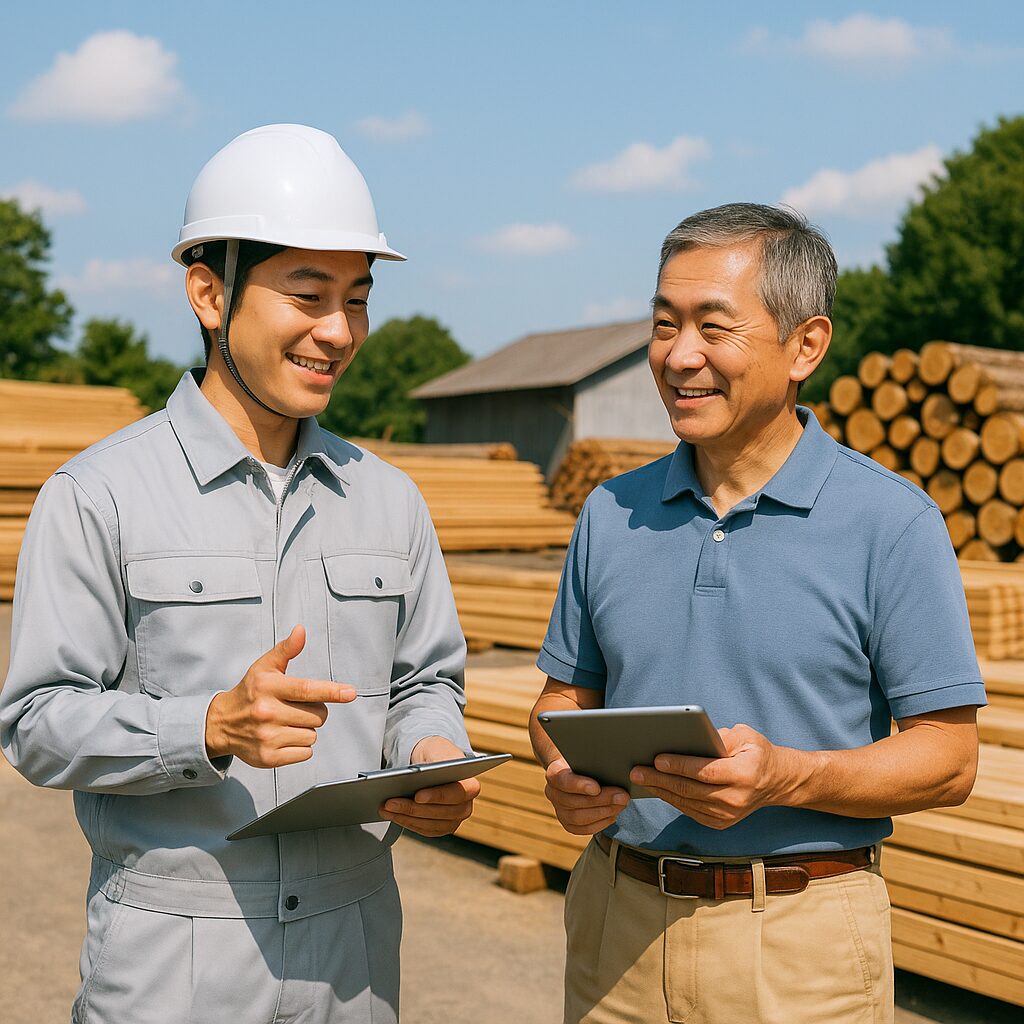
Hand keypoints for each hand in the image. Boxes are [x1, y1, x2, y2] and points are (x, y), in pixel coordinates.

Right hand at [205, 624, 355, 767]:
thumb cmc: (250, 692)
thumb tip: (301, 630)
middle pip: (317, 715)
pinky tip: (283, 737)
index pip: (306, 689)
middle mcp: (266, 712)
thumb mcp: (264, 667)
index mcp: (268, 687)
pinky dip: (299, 747)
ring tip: (286, 723)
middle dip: (314, 712)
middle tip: (294, 708)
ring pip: (312, 735)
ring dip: (305, 730)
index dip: (331, 691)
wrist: (221, 723)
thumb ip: (286, 649)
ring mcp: (266, 737)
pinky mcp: (268, 758)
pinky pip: (305, 753)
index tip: (350, 693)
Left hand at [379, 736, 479, 836]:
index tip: (417, 796)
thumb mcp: (437, 749)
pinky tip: (393, 814)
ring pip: (430, 824)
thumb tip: (421, 773)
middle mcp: (466, 806)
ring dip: (405, 817)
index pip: (457, 794)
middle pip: (440, 813)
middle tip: (390, 802)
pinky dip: (407, 822)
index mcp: (470, 785)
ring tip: (386, 808)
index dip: (437, 796)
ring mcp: (455, 820)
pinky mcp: (442, 827)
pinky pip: (424, 830)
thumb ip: (435, 760)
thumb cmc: (436, 755)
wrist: (434, 762)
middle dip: (413, 808)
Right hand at [544, 757, 629, 835]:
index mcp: (554, 773)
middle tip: (623, 796)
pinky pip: (583, 829)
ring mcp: (559, 810)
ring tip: (621, 805)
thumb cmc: (587, 760)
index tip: (597, 788)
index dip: (579, 785)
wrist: (579, 771)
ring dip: (604, 812)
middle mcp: (552, 793)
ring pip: (579, 818)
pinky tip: (614, 814)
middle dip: (602, 800)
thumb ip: (596, 760)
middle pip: (574, 802)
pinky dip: (601, 823)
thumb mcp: (589, 755)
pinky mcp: (568, 824)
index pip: (562, 780)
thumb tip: (615, 768)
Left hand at [629, 724, 794, 829]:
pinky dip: (672, 799)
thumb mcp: (746, 736)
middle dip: (661, 780)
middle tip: (636, 770)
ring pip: (687, 803)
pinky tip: (656, 788)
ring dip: (661, 790)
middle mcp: (736, 800)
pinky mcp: (720, 823)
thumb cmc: (757, 753)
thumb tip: (689, 738)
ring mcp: (728, 815)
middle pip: (691, 790)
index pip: (706, 772)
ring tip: (640, 778)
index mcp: (744, 776)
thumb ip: (720, 737)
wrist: (777, 782)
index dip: (680, 766)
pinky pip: (690, 811)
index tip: (657, 759)